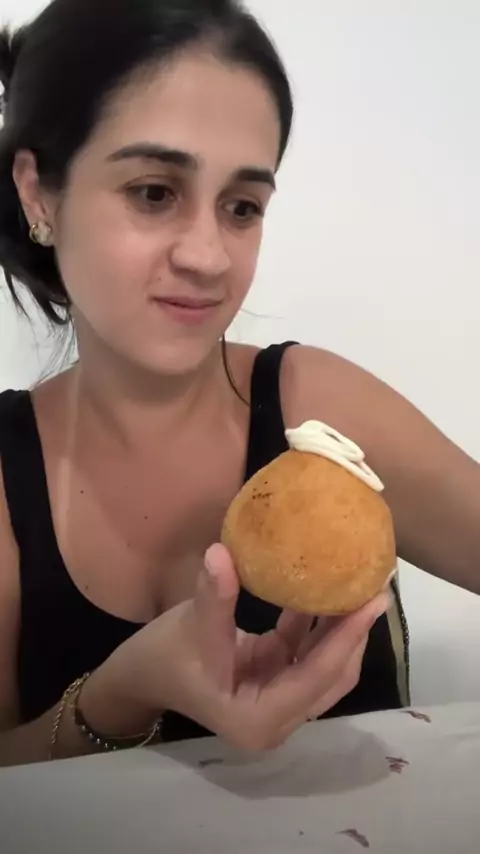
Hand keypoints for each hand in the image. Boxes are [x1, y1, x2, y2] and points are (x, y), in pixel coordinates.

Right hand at [96, 544, 388, 751]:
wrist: (140, 675)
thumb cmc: (163, 658)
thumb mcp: (191, 628)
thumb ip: (215, 596)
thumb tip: (221, 552)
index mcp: (260, 718)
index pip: (317, 675)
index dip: (347, 636)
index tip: (373, 599)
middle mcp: (276, 717)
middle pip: (332, 676)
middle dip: (354, 634)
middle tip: (375, 588)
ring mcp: (277, 699)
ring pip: (324, 665)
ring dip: (340, 628)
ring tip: (362, 586)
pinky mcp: (273, 678)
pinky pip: (304, 652)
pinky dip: (315, 624)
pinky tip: (325, 589)